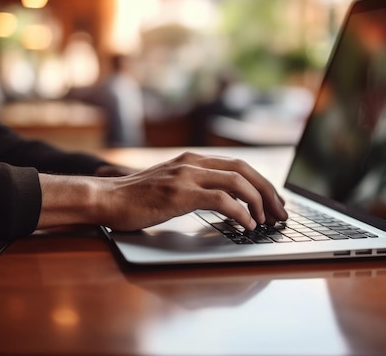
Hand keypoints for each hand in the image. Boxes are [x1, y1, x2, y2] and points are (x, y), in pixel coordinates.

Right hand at [38, 152, 286, 231]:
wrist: (106, 198)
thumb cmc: (135, 197)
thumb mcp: (169, 184)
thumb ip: (193, 185)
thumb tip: (222, 202)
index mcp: (193, 160)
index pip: (239, 166)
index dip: (261, 182)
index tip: (273, 201)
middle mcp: (193, 163)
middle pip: (245, 171)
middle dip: (268, 192)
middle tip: (279, 213)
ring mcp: (187, 176)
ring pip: (238, 183)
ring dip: (258, 203)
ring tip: (266, 221)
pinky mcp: (180, 194)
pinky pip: (221, 201)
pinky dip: (240, 213)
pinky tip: (247, 226)